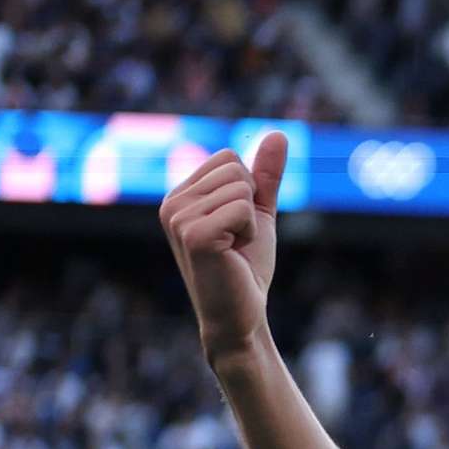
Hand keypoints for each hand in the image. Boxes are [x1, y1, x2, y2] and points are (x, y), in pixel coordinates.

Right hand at [161, 130, 288, 362]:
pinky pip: (242, 209)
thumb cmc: (246, 267)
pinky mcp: (194, 234)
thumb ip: (265, 175)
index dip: (248, 191)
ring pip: (241, 188)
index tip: (238, 225)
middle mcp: (172, 202)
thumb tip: (277, 133)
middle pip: (236, 169)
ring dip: (251, 222)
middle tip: (237, 240)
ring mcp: (178, 218)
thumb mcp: (258, 213)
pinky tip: (233, 254)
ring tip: (234, 248)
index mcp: (180, 194)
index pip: (229, 158)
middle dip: (250, 205)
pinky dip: (250, 232)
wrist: (242, 315)